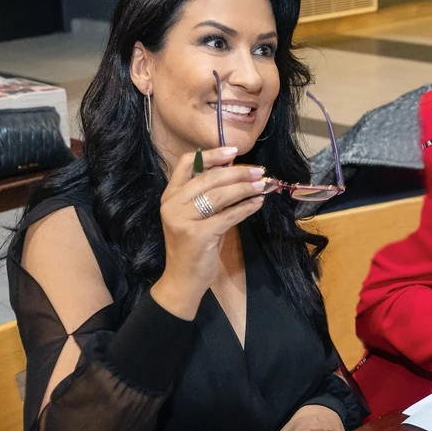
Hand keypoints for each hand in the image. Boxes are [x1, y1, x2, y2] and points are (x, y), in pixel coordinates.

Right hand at [151, 147, 264, 317]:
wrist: (182, 279)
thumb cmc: (193, 246)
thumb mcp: (196, 216)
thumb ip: (208, 195)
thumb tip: (236, 171)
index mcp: (170, 195)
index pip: (187, 163)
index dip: (212, 154)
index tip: (234, 152)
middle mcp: (172, 204)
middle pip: (210, 177)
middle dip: (238, 173)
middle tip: (258, 172)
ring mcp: (183, 219)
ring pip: (220, 195)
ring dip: (245, 188)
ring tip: (261, 186)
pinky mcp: (198, 235)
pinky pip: (228, 215)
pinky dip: (246, 207)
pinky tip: (257, 203)